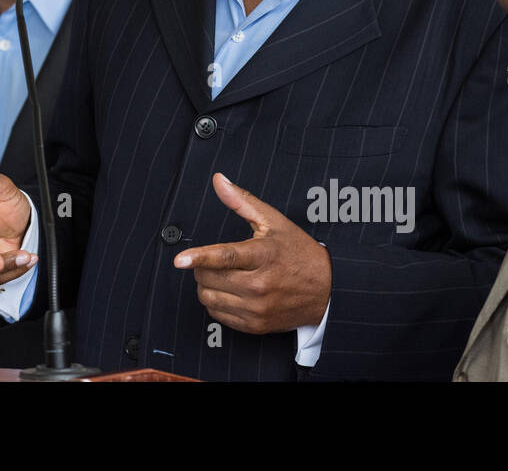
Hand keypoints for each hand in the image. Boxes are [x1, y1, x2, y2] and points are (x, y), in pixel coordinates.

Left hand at [174, 173, 330, 334]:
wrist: (327, 290)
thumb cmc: (299, 253)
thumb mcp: (273, 222)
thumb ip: (242, 200)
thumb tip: (220, 181)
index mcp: (263, 256)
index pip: (225, 257)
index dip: (199, 258)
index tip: (180, 260)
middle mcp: (259, 285)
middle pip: (209, 277)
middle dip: (202, 266)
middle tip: (215, 260)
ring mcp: (257, 308)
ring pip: (208, 297)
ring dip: (206, 284)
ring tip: (222, 274)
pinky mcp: (254, 325)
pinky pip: (217, 314)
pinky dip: (215, 301)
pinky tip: (229, 291)